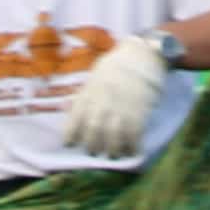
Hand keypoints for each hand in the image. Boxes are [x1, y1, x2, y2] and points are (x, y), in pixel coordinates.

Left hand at [58, 31, 176, 158]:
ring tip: (113, 153)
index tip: (70, 144)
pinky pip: (133, 137)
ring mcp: (120, 109)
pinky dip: (132, 148)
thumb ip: (82, 94)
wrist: (143, 55)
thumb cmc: (118, 65)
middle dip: (92, 147)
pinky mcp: (138, 113)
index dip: (70, 135)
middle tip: (94, 151)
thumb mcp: (94, 76)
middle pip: (92, 133)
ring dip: (112, 150)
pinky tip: (133, 151)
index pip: (74, 120)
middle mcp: (102, 104)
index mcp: (89, 94)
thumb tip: (67, 107)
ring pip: (111, 139)